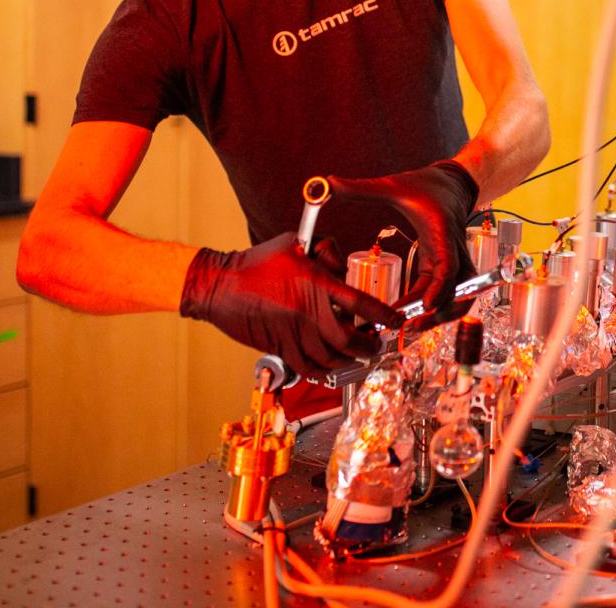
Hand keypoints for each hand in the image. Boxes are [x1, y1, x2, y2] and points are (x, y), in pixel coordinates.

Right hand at [180, 232, 397, 375]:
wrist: (220, 285)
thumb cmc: (258, 262)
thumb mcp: (297, 243)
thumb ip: (326, 251)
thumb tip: (343, 265)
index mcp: (316, 283)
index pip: (360, 303)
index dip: (382, 315)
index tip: (394, 321)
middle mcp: (307, 311)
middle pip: (349, 340)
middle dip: (368, 346)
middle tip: (376, 345)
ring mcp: (293, 333)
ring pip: (330, 357)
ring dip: (348, 360)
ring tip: (356, 356)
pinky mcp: (279, 347)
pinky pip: (307, 367)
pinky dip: (323, 371)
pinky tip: (331, 367)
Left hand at [328, 160, 478, 311]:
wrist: (452, 184)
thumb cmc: (426, 186)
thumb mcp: (393, 185)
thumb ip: (361, 188)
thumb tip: (329, 184)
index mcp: (441, 232)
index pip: (448, 267)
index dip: (441, 289)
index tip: (427, 306)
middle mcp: (453, 250)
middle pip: (462, 290)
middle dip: (444, 312)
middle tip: (414, 325)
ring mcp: (452, 261)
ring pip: (460, 296)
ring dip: (442, 315)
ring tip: (411, 327)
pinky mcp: (446, 267)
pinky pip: (446, 294)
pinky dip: (433, 308)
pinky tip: (410, 316)